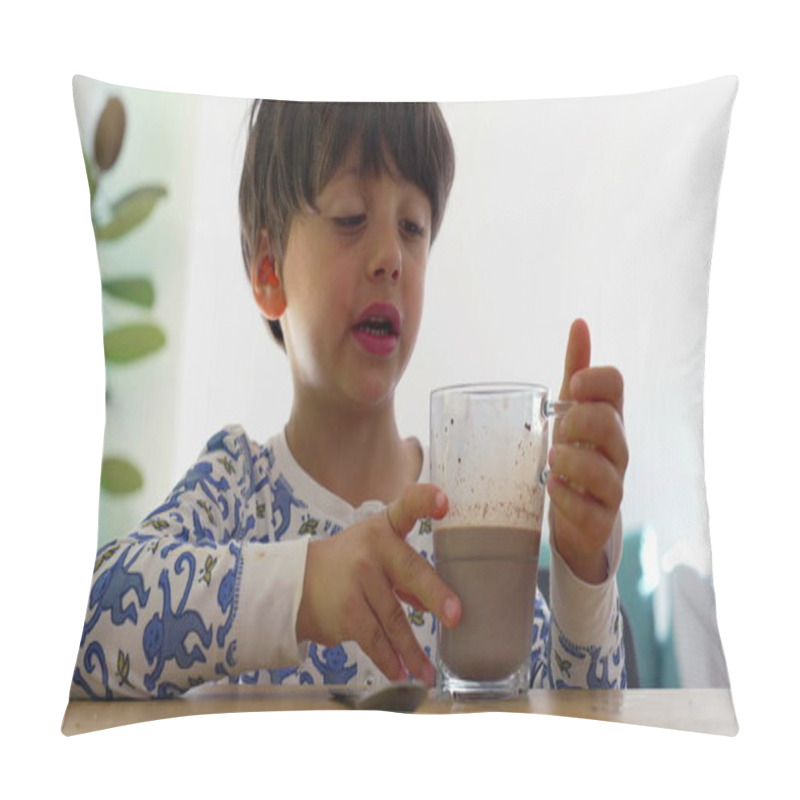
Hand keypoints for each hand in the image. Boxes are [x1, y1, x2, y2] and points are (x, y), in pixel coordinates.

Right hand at [295, 483, 460, 685]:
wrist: (296, 584)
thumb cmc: (348, 565)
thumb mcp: (376, 554)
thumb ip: (407, 573)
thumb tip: (437, 603)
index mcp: (384, 528)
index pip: (407, 505)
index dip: (424, 501)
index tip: (443, 502)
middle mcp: (372, 548)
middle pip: (410, 571)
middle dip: (435, 595)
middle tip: (455, 616)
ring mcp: (357, 578)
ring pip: (394, 619)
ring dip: (413, 650)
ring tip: (428, 671)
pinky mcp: (346, 610)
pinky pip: (375, 640)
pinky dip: (389, 660)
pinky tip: (400, 672)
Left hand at [548, 319, 628, 583]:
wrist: (580, 520)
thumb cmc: (575, 456)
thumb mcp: (569, 413)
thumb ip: (575, 371)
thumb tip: (580, 323)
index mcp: (607, 418)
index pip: (615, 385)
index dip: (593, 380)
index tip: (569, 387)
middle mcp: (615, 450)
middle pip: (610, 424)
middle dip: (580, 421)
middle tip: (558, 430)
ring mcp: (611, 487)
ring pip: (604, 471)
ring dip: (573, 462)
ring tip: (551, 461)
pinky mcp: (600, 520)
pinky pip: (592, 510)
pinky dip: (568, 498)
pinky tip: (552, 488)